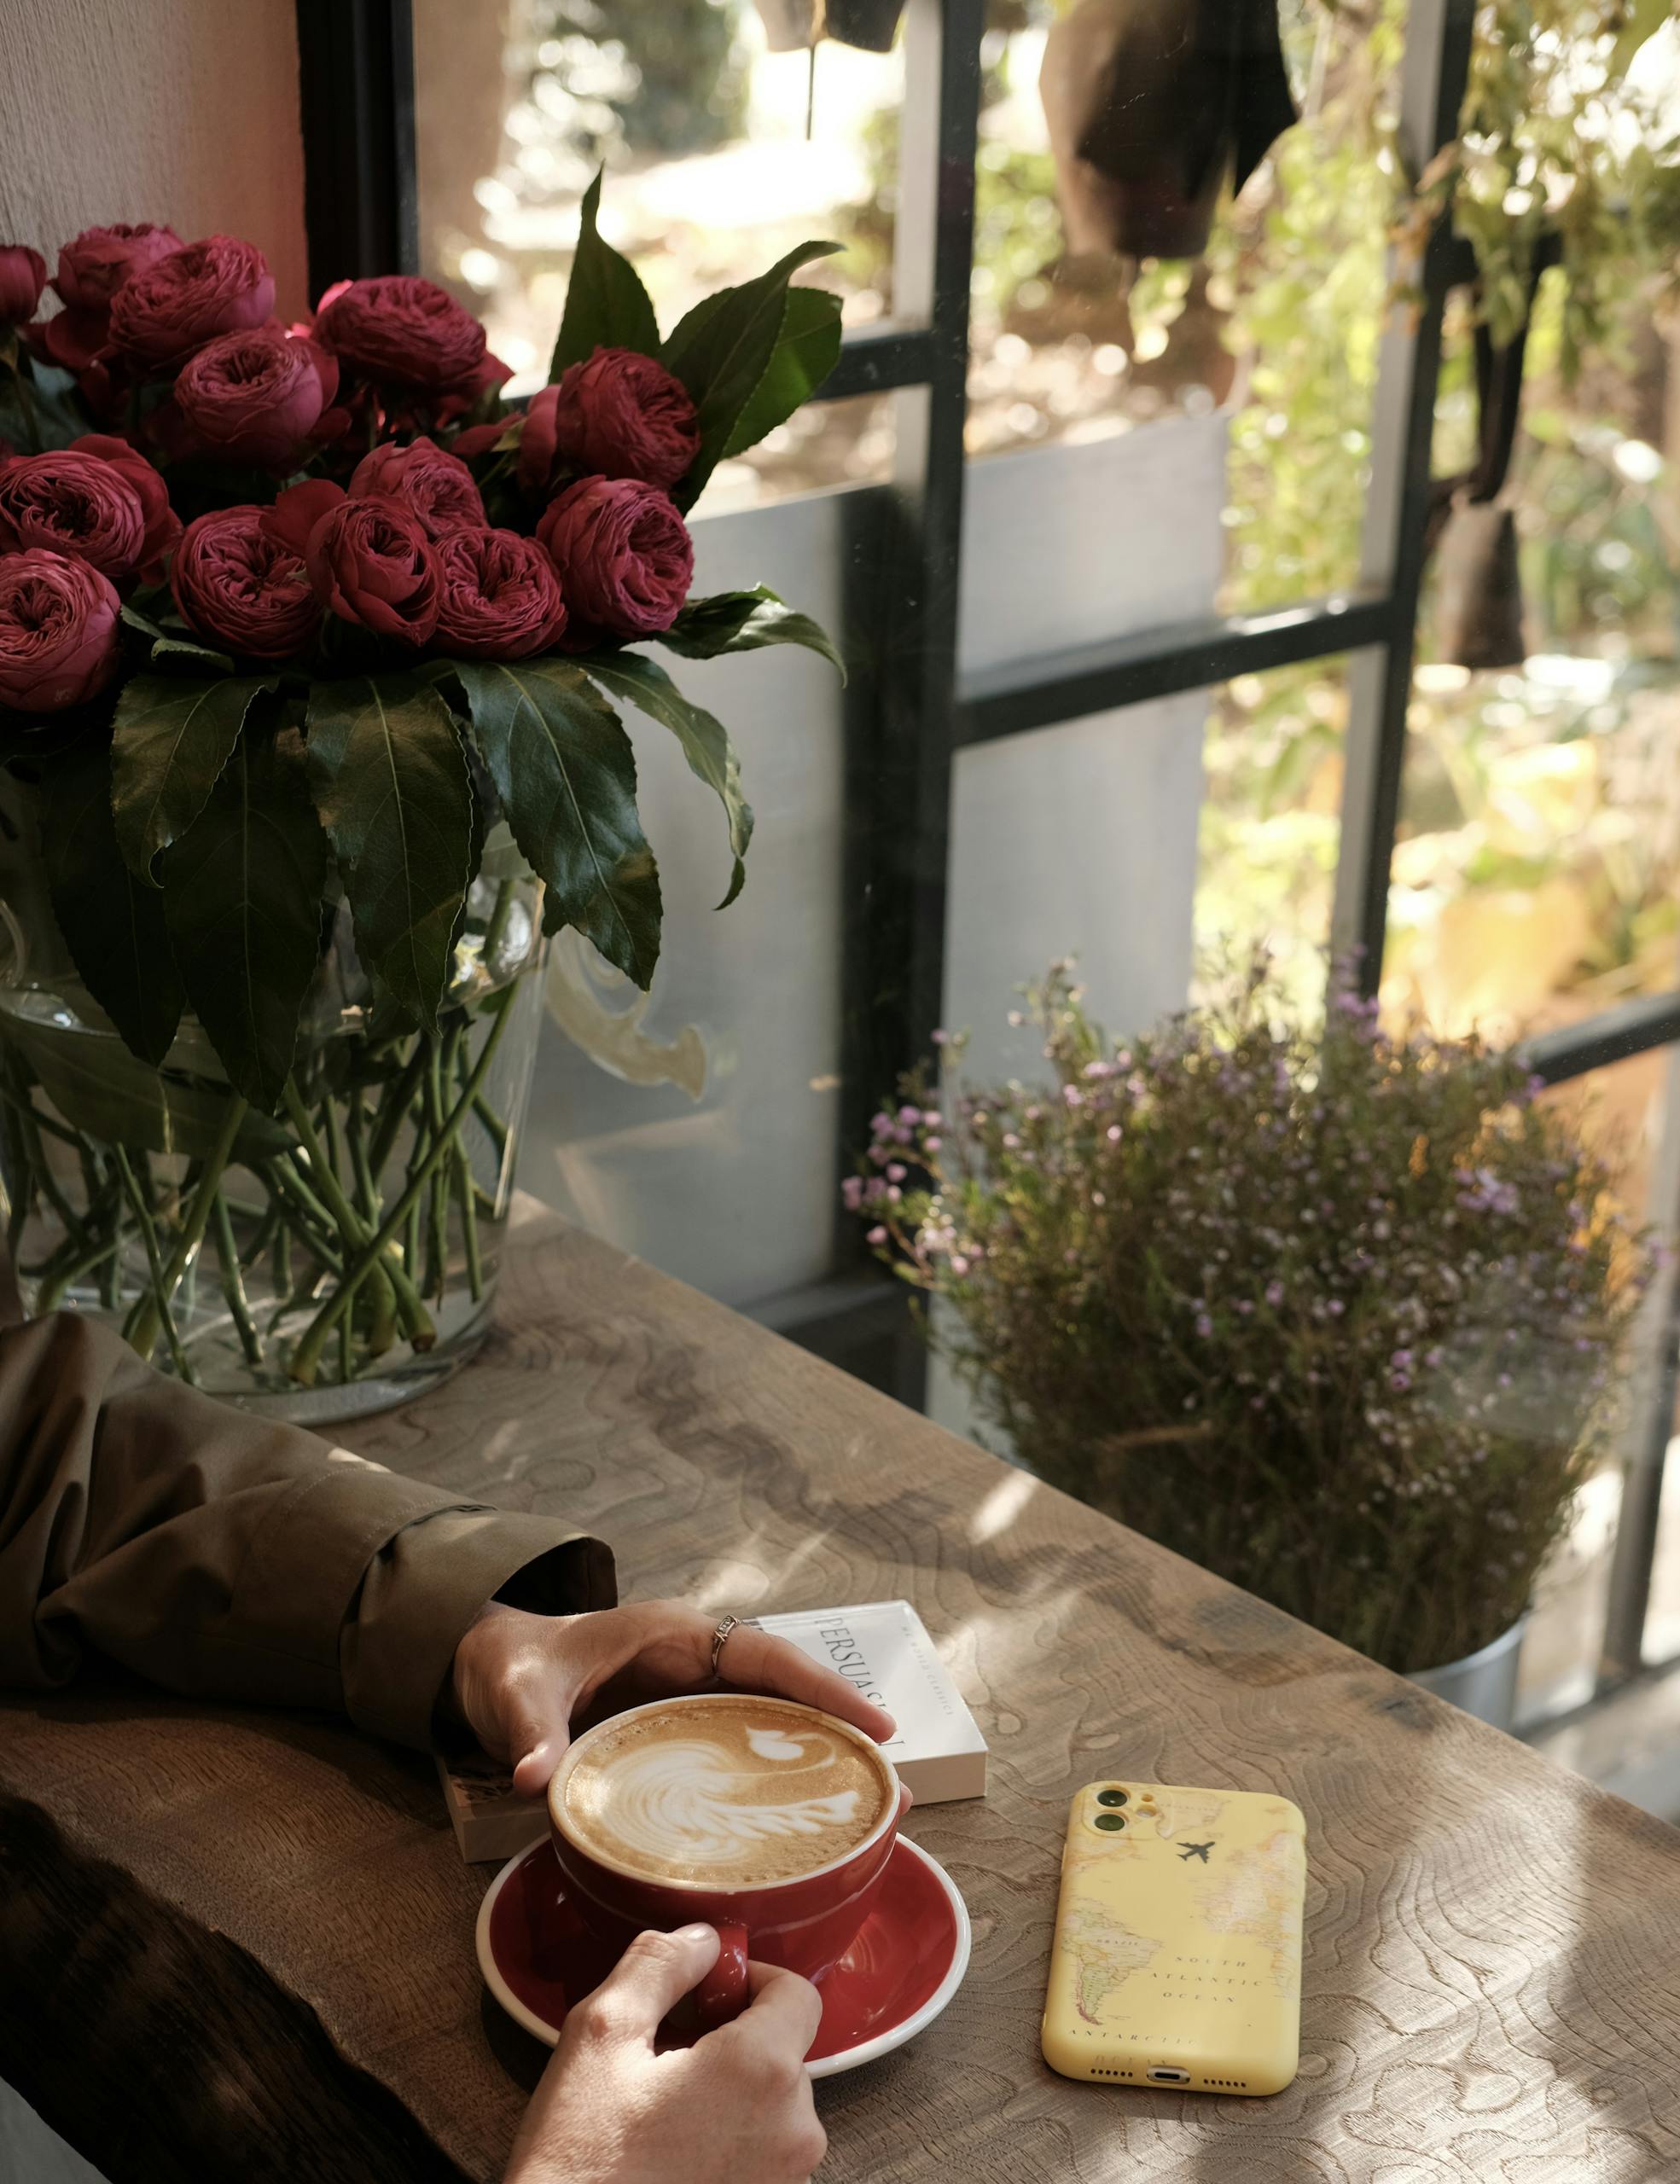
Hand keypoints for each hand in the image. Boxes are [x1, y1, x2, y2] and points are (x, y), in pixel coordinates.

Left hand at [451, 1598, 896, 1796]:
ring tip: (868, 1805)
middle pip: (786, 1689)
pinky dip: (777, 1769)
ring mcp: (693, 1691)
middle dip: (839, 1728)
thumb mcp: (519, 1698)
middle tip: (891, 1784)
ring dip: (816, 1752)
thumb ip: (533, 1734)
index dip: (823, 1689)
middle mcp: (696, 1659)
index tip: (875, 1725)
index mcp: (674, 1636)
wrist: (493, 1665)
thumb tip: (536, 1779)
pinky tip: (801, 1815)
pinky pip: (744, 1739)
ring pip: (772, 1715)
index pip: (766, 1657)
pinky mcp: (684, 1722)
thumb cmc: (513, 1670)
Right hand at [503, 1924, 825, 2183]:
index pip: (796, 1992)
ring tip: (664, 2114)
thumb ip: (659, 1965)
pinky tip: (673, 2153)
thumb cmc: (582, 2163)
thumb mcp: (602, 2035)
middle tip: (666, 2058)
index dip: (749, 1980)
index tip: (704, 1994)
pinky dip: (729, 2141)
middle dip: (733, 2041)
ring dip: (730, 2095)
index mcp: (762, 2072)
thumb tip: (703, 1940)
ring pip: (772, 2105)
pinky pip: (763, 2153)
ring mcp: (785, 2181)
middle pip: (783, 2050)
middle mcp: (794, 2131)